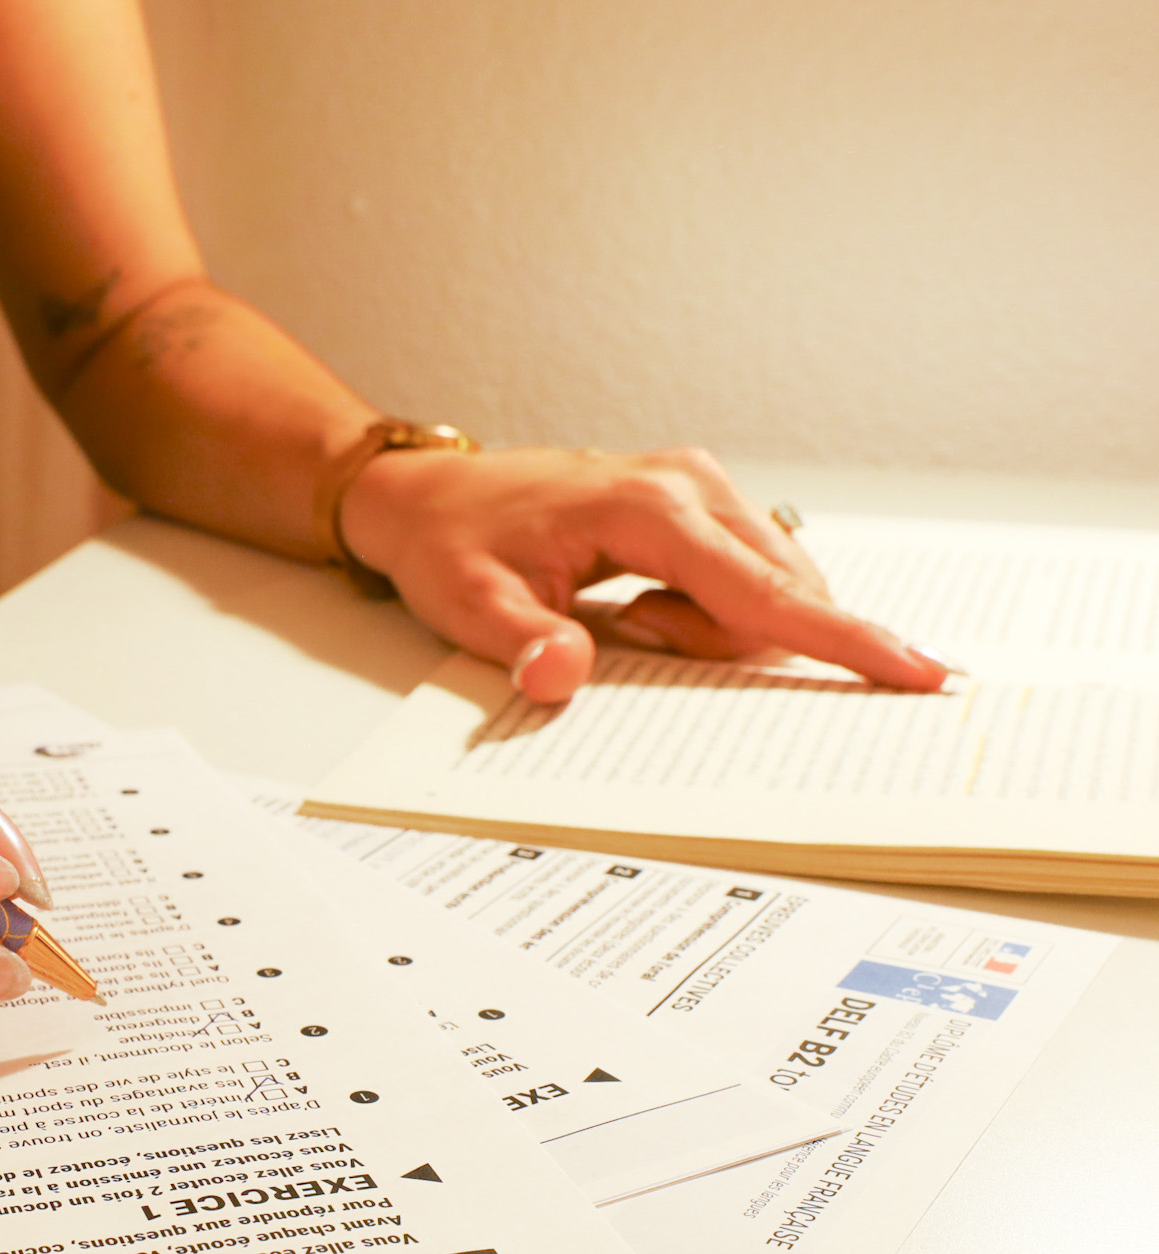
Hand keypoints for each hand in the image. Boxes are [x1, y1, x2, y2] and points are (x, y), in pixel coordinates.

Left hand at [339, 445, 952, 703]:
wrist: (429, 497)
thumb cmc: (452, 544)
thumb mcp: (471, 607)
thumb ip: (522, 645)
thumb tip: (560, 676)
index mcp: (649, 508)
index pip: (767, 592)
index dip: (843, 639)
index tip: (917, 671)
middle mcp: (691, 484)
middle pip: (775, 595)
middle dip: (724, 646)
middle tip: (625, 634)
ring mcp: (700, 487)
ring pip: (765, 588)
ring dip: (709, 629)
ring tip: (624, 618)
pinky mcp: (698, 502)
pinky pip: (742, 577)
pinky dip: (707, 610)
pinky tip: (639, 607)